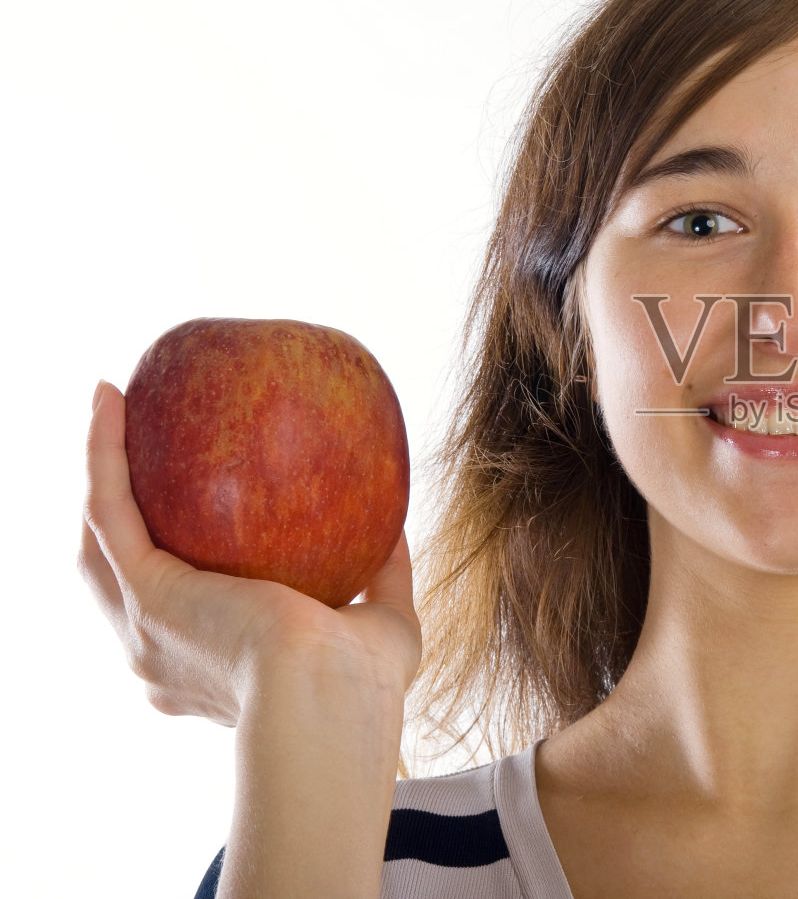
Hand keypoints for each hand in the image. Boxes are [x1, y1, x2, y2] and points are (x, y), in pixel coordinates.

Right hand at [77, 381, 422, 724]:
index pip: (180, 611)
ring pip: (99, 535)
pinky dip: (102, 450)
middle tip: (137, 445)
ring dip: (99, 467)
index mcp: (210, 669)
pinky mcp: (143, 593)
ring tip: (111, 403)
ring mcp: (142, 627)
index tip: (194, 515)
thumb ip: (383, 577)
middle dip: (121, 509)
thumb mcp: (382, 624)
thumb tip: (394, 524)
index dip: (176, 561)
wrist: (327, 705)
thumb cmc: (363, 687)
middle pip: (120, 569)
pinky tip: (110, 397)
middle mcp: (161, 654)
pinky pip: (108, 506)